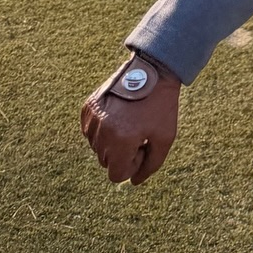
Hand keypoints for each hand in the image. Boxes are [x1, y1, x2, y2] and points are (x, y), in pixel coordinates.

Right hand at [80, 61, 180, 185]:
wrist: (153, 71)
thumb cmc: (162, 106)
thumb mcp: (165, 138)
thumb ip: (150, 166)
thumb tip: (133, 182)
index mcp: (122, 140)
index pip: (116, 175)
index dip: (132, 165)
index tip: (143, 146)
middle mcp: (103, 130)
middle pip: (106, 162)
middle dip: (123, 153)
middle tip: (138, 133)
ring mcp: (93, 117)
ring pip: (97, 148)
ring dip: (112, 142)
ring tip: (129, 122)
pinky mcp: (88, 107)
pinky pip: (89, 132)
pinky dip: (102, 130)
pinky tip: (117, 116)